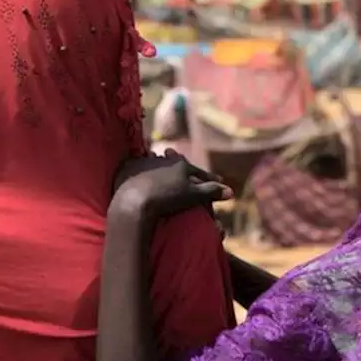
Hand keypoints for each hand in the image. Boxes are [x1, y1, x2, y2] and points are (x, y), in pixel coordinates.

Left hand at [112, 149, 231, 218]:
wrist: (135, 201)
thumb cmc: (167, 199)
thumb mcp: (192, 196)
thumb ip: (211, 191)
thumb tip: (232, 192)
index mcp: (181, 165)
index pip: (198, 171)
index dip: (207, 177)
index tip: (216, 179)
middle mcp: (164, 159)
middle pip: (175, 160)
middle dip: (180, 162)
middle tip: (181, 159)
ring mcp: (145, 162)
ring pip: (155, 161)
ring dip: (159, 163)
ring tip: (159, 162)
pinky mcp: (128, 168)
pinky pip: (136, 165)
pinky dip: (140, 168)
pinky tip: (139, 170)